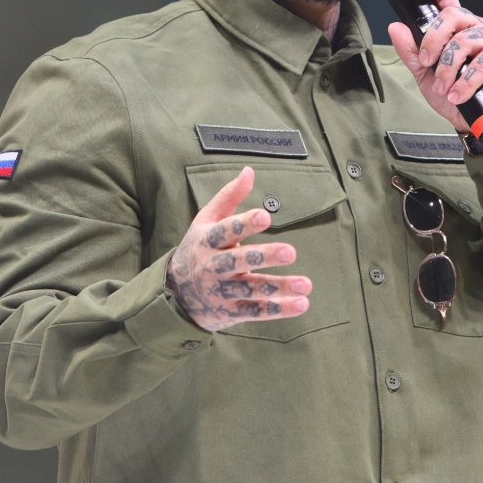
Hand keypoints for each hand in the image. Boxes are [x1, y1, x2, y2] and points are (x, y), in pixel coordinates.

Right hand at [166, 166, 311, 331]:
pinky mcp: (230, 311)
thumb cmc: (199, 248)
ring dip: (279, 286)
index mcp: (207, 240)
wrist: (176, 293)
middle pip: (239, 260)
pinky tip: (301, 304)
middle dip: (265, 256)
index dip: (245, 223)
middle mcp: (213, 266)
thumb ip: (229, 197)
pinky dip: (279, 309)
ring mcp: (221, 291)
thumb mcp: (206, 220)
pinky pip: (256, 311)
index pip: (226, 230)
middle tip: (291, 252)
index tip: (266, 216)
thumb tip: (249, 170)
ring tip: (306, 283)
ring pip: (252, 289)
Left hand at [386, 0, 482, 130]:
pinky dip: (464, 83)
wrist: (475, 119)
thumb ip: (410, 50)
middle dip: (433, 40)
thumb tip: (395, 27)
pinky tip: (457, 95)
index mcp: (456, 27)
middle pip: (452, 15)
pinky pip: (481, 64)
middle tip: (426, 62)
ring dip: (447, 69)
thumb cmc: (454, 92)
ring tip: (443, 88)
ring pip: (464, 41)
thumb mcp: (424, 73)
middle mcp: (475, 28)